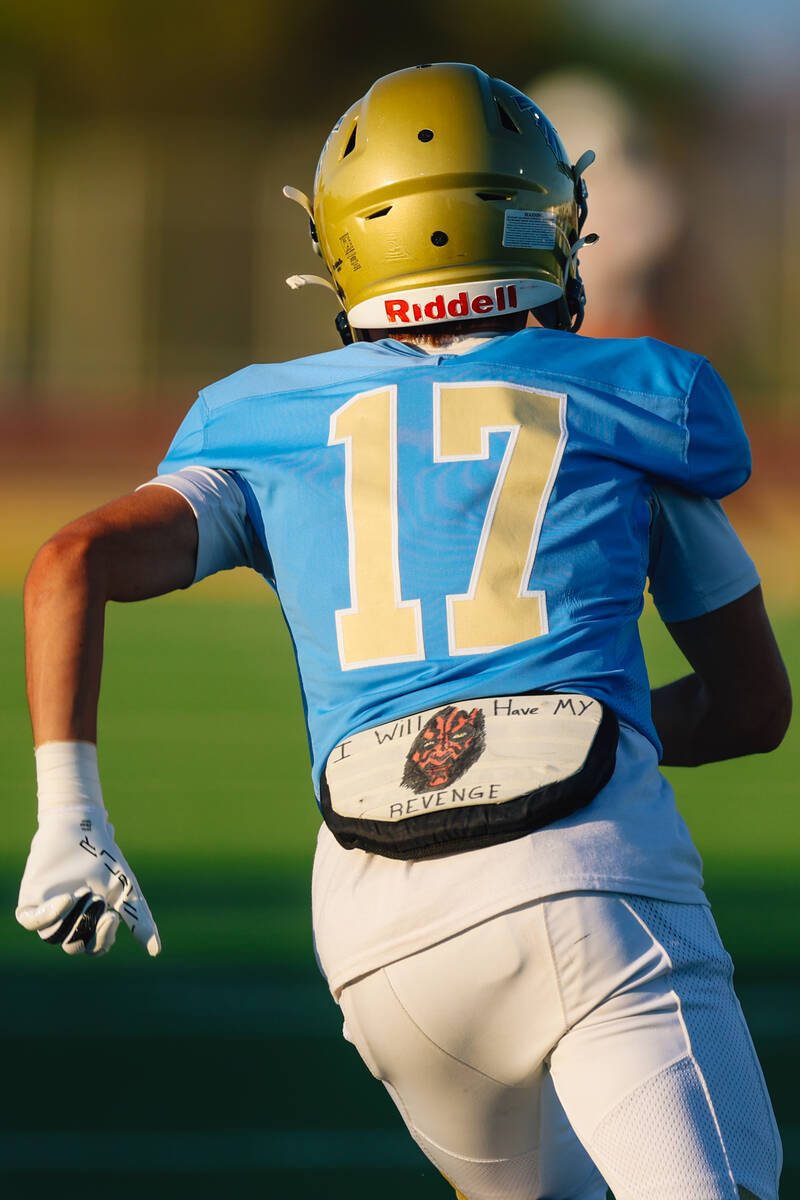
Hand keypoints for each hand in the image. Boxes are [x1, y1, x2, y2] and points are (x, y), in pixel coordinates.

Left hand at [16, 807, 160, 957]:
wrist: (82, 828)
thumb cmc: (104, 858)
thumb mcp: (126, 890)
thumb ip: (139, 920)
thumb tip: (156, 951)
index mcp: (88, 922)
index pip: (93, 948)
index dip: (102, 939)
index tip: (111, 916)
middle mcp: (65, 921)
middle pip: (73, 945)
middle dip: (87, 924)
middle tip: (97, 898)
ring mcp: (46, 912)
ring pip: (52, 936)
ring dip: (72, 916)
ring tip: (83, 891)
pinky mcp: (30, 901)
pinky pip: (32, 922)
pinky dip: (50, 915)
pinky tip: (67, 899)